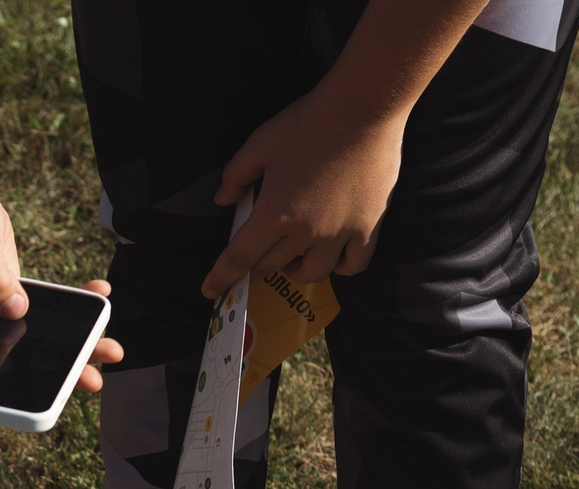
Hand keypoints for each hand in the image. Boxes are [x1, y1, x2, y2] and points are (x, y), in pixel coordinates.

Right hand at [0, 186, 122, 388]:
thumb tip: (18, 310)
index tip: (18, 403)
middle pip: (5, 367)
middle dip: (50, 378)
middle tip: (90, 381)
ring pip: (31, 346)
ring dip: (72, 350)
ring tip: (110, 350)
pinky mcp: (12, 302)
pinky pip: (46, 315)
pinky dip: (75, 308)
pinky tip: (101, 293)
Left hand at [203, 87, 406, 294]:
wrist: (363, 108)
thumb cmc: (307, 122)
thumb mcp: (259, 143)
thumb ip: (235, 175)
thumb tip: (222, 199)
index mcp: (274, 213)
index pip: (239, 257)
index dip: (221, 277)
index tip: (209, 291)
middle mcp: (305, 232)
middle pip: (272, 265)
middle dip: (256, 267)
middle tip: (254, 261)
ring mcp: (339, 234)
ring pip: (312, 273)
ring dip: (296, 271)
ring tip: (293, 258)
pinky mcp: (368, 227)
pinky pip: (353, 265)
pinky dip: (340, 267)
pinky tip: (332, 257)